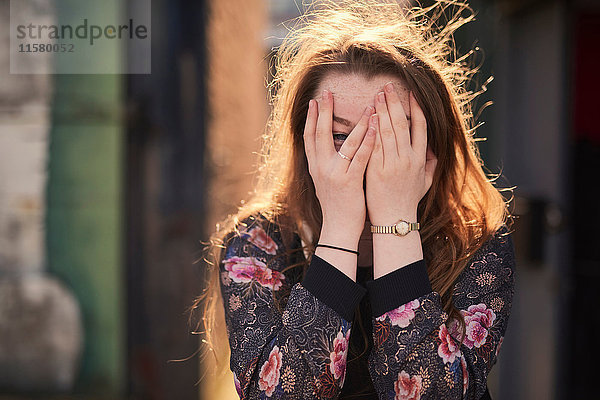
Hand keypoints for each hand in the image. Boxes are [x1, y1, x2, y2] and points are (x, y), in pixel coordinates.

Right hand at [304, 89, 375, 246]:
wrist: (339, 228)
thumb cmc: (337, 206)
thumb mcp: (325, 183)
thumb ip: (325, 165)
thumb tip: (326, 149)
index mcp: (314, 167)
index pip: (309, 137)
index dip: (310, 119)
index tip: (313, 102)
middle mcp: (321, 168)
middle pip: (320, 133)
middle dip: (324, 112)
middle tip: (328, 92)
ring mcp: (334, 174)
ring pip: (345, 142)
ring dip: (358, 121)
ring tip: (369, 105)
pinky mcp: (349, 181)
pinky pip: (360, 156)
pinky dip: (368, 139)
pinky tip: (376, 126)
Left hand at [365, 82, 437, 224]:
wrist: (395, 220)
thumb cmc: (408, 201)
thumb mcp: (425, 182)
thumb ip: (431, 163)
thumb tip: (434, 149)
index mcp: (420, 159)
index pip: (420, 128)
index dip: (416, 109)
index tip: (410, 93)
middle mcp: (408, 159)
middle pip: (402, 125)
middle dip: (394, 103)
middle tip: (387, 87)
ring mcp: (392, 164)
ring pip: (387, 131)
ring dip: (382, 111)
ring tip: (377, 95)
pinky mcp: (377, 170)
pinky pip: (374, 145)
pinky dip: (372, 130)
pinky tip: (368, 116)